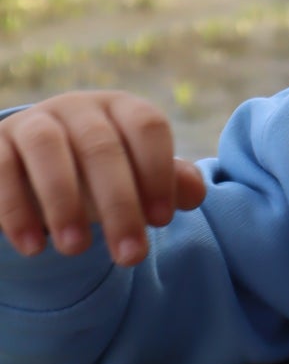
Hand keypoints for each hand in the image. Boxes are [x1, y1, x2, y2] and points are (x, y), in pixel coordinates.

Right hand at [0, 91, 205, 266]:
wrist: (36, 171)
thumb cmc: (101, 176)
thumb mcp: (137, 180)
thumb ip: (170, 184)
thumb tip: (195, 192)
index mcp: (121, 109)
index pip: (147, 126)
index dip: (158, 171)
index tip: (162, 222)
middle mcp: (77, 107)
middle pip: (100, 145)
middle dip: (119, 204)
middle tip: (130, 256)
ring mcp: (32, 122)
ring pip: (46, 147)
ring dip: (62, 200)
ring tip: (76, 251)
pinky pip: (1, 169)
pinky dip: (15, 209)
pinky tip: (32, 248)